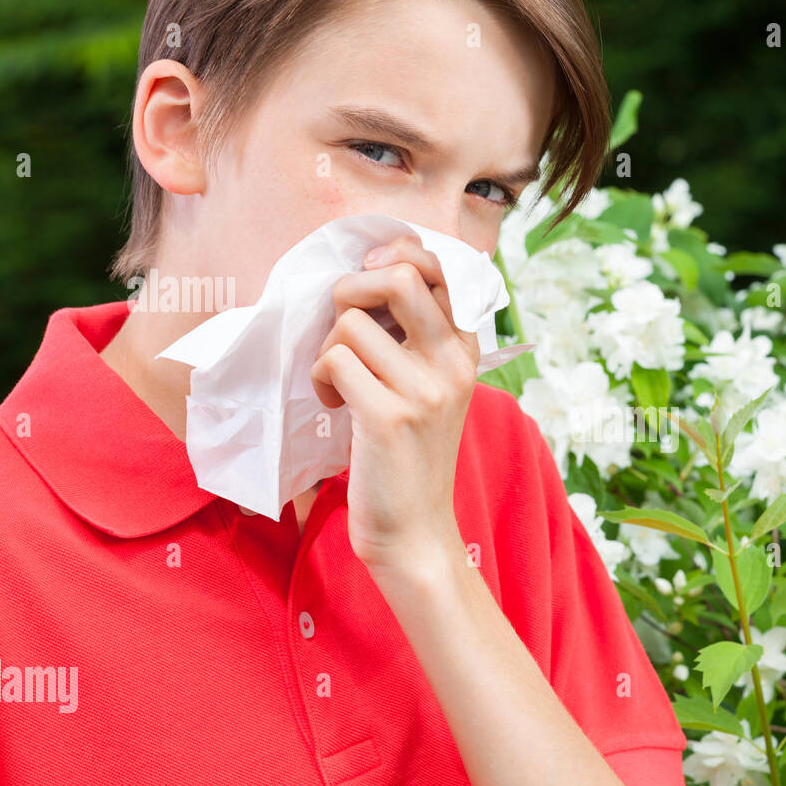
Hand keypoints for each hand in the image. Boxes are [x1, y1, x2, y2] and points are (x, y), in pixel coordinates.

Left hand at [310, 230, 479, 569]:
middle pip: (399, 275)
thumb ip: (417, 337)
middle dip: (351, 290)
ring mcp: (425, 390)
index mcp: (466, 350)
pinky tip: (334, 407)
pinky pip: (334, 360)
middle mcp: (453, 364)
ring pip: (351, 321)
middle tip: (344, 328)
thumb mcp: (432, 389)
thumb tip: (368, 275)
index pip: (440, 267)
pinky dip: (320, 379)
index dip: (395, 255)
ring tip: (339, 382)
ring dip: (327, 347)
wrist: (416, 530)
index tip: (368, 278)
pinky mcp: (389, 417)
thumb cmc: (411, 455)